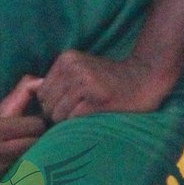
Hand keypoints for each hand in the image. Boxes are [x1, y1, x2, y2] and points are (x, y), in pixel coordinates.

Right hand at [0, 75, 45, 184]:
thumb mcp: (1, 110)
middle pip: (38, 146)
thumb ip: (22, 93)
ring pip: (37, 166)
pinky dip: (35, 178)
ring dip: (42, 160)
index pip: (36, 127)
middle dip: (44, 142)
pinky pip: (30, 184)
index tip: (37, 127)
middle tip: (44, 141)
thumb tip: (43, 80)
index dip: (40, 125)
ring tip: (42, 156)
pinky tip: (35, 174)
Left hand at [38, 50, 170, 122]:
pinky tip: (92, 120)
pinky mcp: (97, 100)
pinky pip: (73, 120)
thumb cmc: (111, 80)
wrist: (146, 78)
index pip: (41, 92)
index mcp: (66, 59)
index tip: (66, 111)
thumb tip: (37, 103)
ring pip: (58, 114)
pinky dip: (79, 125)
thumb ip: (61, 81)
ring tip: (84, 119)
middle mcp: (73, 68)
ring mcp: (85, 83)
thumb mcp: (82, 69)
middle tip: (75, 119)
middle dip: (57, 116)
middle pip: (47, 104)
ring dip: (68, 123)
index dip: (50, 106)